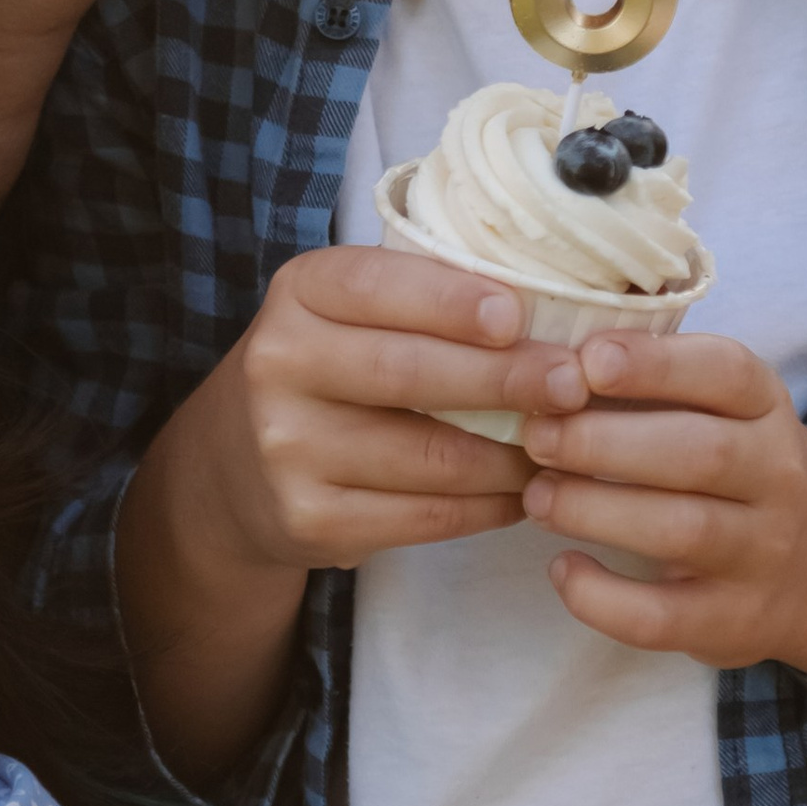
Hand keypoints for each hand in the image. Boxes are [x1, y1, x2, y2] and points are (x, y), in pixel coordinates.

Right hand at [187, 240, 584, 575]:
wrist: (234, 469)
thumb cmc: (328, 371)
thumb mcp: (347, 314)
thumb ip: (424, 299)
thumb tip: (552, 309)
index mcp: (298, 295)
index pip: (375, 285)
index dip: (448, 301)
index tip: (516, 316)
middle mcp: (279, 366)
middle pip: (408, 373)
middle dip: (502, 380)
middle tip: (572, 385)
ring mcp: (289, 450)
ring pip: (428, 455)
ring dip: (512, 455)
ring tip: (562, 444)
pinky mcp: (310, 520)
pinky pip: (424, 516)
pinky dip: (488, 506)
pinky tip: (523, 492)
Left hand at [517, 331, 806, 695]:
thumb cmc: (738, 469)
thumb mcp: (724, 412)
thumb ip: (655, 385)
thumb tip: (552, 365)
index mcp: (766, 409)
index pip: (727, 373)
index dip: (656, 364)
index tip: (588, 361)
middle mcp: (777, 478)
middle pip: (699, 454)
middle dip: (603, 442)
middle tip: (536, 437)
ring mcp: (760, 554)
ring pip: (682, 531)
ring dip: (595, 510)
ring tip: (537, 497)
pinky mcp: (732, 621)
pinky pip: (662, 618)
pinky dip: (602, 597)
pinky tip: (563, 568)